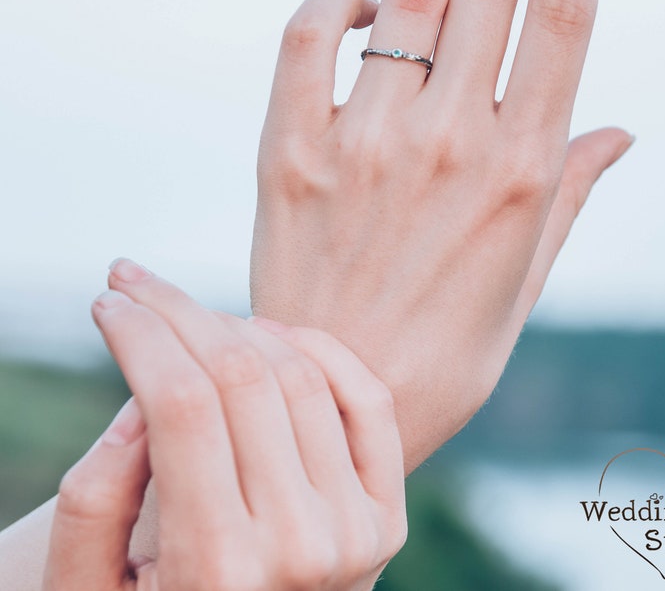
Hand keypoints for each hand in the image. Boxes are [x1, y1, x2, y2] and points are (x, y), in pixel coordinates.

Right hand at [44, 260, 405, 590]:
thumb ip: (93, 504)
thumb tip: (142, 400)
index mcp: (215, 571)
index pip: (181, 405)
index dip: (140, 335)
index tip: (109, 301)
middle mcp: (299, 550)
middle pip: (241, 377)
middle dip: (179, 313)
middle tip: (136, 283)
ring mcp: (356, 532)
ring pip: (301, 375)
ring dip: (240, 324)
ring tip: (194, 318)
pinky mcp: (389, 518)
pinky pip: (367, 399)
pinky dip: (320, 349)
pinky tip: (268, 333)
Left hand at [250, 0, 632, 469]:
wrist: (334, 398)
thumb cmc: (444, 345)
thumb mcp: (527, 276)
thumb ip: (572, 189)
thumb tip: (623, 128)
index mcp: (522, 171)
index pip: (565, 17)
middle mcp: (450, 145)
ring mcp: (366, 145)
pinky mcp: (291, 151)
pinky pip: (310, 35)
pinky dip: (338, 1)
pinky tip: (360, 12)